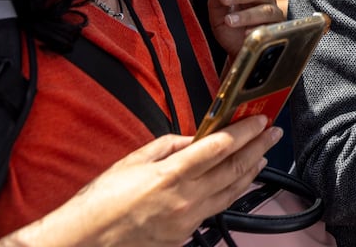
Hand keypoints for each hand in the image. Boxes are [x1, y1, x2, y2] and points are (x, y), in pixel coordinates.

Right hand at [0, 116, 280, 246]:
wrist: (82, 243)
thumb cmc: (100, 202)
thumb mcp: (133, 161)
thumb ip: (169, 146)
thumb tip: (195, 139)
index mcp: (170, 175)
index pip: (219, 147)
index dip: (244, 132)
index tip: (260, 120)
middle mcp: (185, 198)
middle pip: (233, 169)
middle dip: (258, 148)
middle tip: (273, 134)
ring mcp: (188, 220)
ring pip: (231, 192)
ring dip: (251, 171)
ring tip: (264, 155)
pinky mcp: (185, 235)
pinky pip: (216, 209)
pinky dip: (232, 193)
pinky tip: (240, 183)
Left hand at [208, 0, 283, 57]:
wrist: (239, 53)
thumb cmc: (230, 32)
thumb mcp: (218, 19)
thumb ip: (215, 4)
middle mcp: (264, 1)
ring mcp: (273, 15)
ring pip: (265, 9)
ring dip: (247, 15)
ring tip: (230, 21)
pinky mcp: (277, 30)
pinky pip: (271, 27)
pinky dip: (258, 29)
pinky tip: (246, 33)